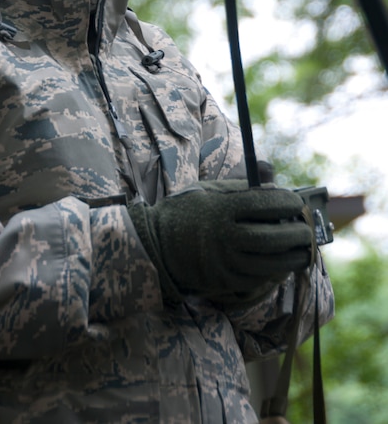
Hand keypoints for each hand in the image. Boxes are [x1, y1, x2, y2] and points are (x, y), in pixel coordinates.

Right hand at [128, 180, 312, 303]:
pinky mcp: (224, 282)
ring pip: (270, 263)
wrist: (157, 245)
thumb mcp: (209, 190)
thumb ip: (242, 186)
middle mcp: (223, 236)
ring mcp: (223, 262)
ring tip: (304, 250)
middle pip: (272, 237)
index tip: (297, 202)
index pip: (265, 204)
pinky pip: (258, 279)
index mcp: (220, 208)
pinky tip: (282, 264)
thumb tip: (274, 182)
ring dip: (293, 257)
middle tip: (307, 230)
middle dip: (297, 234)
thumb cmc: (187, 211)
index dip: (287, 203)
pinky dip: (275, 272)